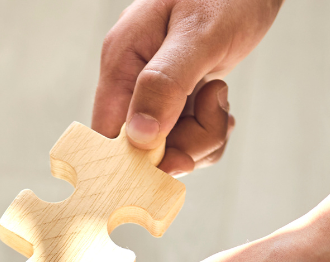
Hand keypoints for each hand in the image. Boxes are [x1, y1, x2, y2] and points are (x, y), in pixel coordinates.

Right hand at [92, 0, 281, 173]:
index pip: (108, 133)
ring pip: (171, 148)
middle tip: (213, 109)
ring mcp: (155, 94)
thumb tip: (139, 137)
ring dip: (203, 137)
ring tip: (219, 95)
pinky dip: (210, 132)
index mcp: (122, 60)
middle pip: (143, 150)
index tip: (172, 156)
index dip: (135, 159)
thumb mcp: (199, 33)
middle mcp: (132, 81)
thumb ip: (165, 83)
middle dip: (184, 145)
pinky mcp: (177, 100)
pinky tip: (220, 104)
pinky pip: (188, 139)